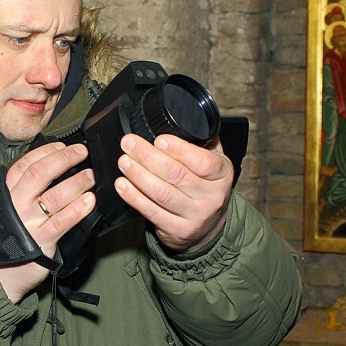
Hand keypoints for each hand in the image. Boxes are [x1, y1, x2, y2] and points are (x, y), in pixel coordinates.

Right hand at [0, 142, 94, 302]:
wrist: (0, 273)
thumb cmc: (10, 236)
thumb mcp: (9, 207)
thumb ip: (25, 189)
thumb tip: (54, 166)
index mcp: (7, 192)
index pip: (26, 164)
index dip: (47, 151)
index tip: (64, 146)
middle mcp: (15, 204)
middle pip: (40, 173)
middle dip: (64, 159)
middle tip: (82, 153)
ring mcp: (28, 222)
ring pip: (55, 196)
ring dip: (77, 182)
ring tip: (91, 177)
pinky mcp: (40, 241)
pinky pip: (62, 222)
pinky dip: (78, 209)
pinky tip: (90, 201)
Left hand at [114, 134, 232, 253]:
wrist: (208, 227)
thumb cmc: (206, 187)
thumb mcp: (214, 162)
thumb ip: (202, 142)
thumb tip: (182, 114)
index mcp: (222, 173)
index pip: (203, 161)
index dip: (179, 150)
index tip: (158, 139)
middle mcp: (212, 196)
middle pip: (177, 175)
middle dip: (148, 157)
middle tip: (129, 143)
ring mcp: (196, 216)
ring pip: (162, 193)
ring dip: (138, 175)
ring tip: (124, 161)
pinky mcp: (178, 231)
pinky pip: (152, 212)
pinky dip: (134, 197)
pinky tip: (123, 185)